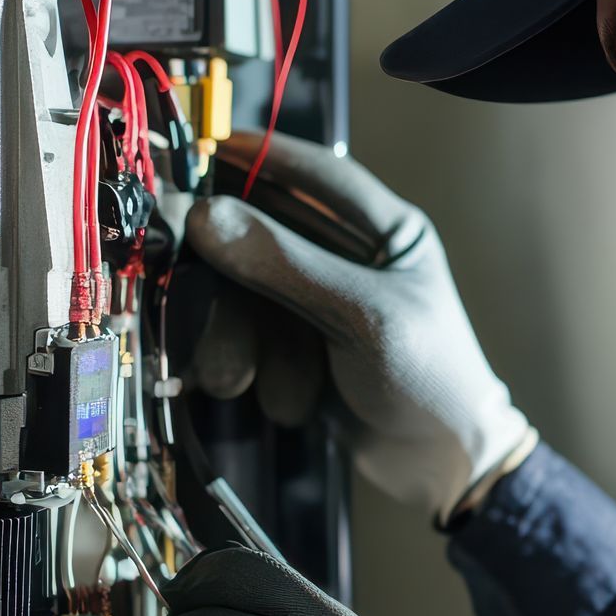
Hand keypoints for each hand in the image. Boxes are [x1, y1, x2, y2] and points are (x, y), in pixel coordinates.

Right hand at [183, 132, 532, 520]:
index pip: (321, 175)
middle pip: (262, 235)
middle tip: (170, 270)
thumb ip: (286, 265)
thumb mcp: (362, 317)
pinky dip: (251, 369)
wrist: (444, 469)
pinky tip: (268, 395)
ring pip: (245, 294)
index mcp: (385, 232)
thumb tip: (208, 215)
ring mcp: (318, 305)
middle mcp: (348, 260)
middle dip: (225, 272)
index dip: (265, 155)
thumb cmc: (430, 382)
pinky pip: (247, 338)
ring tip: (238, 380)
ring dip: (236, 339)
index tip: (205, 146)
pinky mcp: (296, 349)